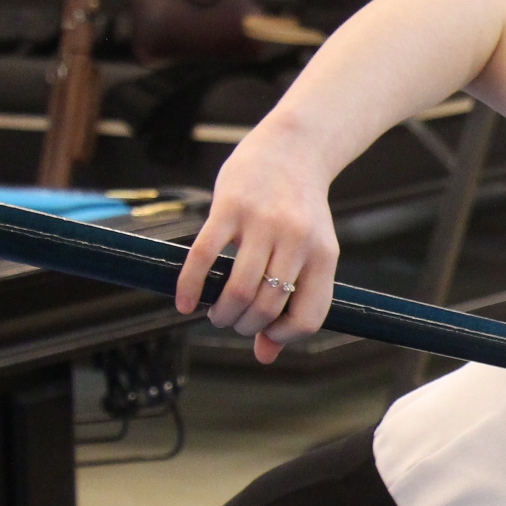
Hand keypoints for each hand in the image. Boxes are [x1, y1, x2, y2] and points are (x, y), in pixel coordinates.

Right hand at [174, 123, 342, 365]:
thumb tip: (265, 356)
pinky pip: (204, 256)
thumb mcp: (310, 252)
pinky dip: (190, 286)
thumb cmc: (299, 210)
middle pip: (267, 308)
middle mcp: (297, 241)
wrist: (292, 149)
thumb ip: (293, 301)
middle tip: (231, 321)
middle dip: (244, 326)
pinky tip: (182, 302)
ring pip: (239, 289)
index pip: (308, 317)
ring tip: (214, 313)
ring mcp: (262, 223)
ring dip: (221, 313)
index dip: (283, 335)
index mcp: (323, 256)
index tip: (264, 332)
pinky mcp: (229, 207)